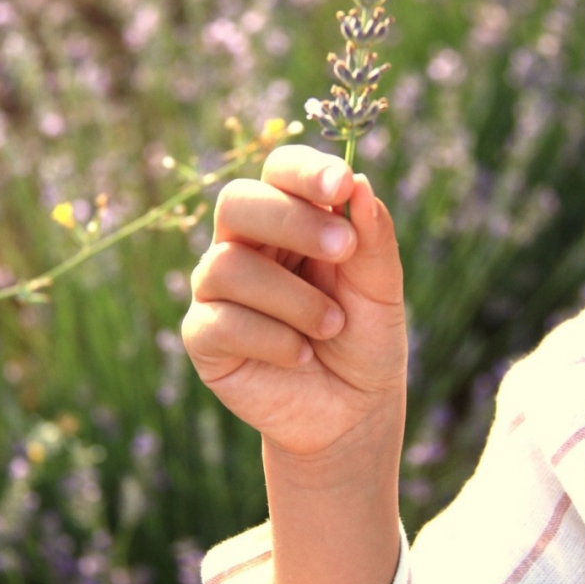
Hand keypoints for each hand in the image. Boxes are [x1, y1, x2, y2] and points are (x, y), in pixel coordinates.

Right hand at [182, 144, 406, 460]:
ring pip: (227, 265)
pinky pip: (221, 321)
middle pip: (236, 202)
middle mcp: (244, 245)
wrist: (350, 413)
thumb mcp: (381, 290)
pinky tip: (301, 355)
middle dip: (291, 221)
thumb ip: (373, 238)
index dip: (304, 170)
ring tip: (332, 325)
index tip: (342, 183)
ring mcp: (217, 290)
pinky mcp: (203, 336)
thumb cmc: (364, 340)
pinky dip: (273, 338)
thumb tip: (359, 183)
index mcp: (289, 219)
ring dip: (293, 298)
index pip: (279, 171)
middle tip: (343, 250)